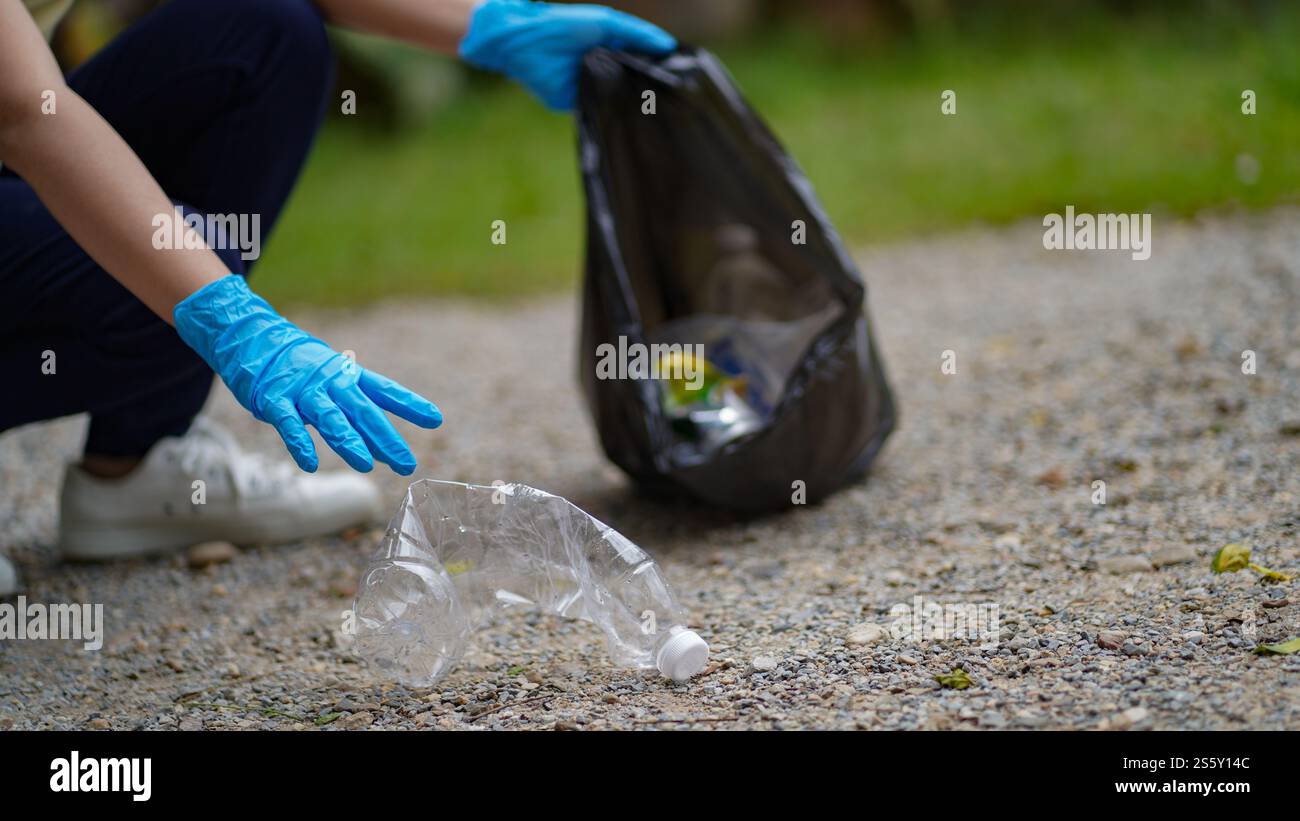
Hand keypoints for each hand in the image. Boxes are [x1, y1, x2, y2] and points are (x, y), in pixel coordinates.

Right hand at [173, 275, 441, 474]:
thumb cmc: (302, 370)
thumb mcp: (334, 387)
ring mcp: (302, 390)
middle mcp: (331, 381)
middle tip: (407, 463)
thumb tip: (385, 452)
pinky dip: (300, 442)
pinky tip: (310, 464)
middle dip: (386, 438)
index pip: (385, 390)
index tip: (436, 419)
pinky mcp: (274, 399)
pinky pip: (289, 423)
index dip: (410, 404)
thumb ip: (358, 419)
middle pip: (363, 410)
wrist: (254, 338)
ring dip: (348, 441)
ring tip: (366, 465)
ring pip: (330, 417)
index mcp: (349, 376)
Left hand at [458, 0, 675, 110]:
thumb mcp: (606, 22)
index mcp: (615, 49)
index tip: (684, 78)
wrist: (526, 43)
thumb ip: (637, 33)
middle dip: (651, 91)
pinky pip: (600, 111)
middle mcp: (607, 70)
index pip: (644, 62)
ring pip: (619, 101)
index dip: (661, 69)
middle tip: (677, 102)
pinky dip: (611, 113)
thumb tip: (668, 46)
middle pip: (634, 84)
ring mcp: (594, 88)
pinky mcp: (579, 104)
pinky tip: (630, 119)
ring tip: (659, 113)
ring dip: (633, 105)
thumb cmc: (565, 25)